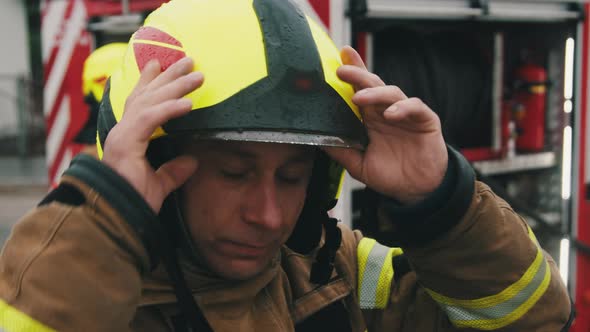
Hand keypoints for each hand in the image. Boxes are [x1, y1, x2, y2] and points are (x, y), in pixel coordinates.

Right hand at [102, 57, 202, 211]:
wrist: (117, 219)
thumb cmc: (132, 203)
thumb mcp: (159, 184)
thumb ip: (174, 171)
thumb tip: (193, 161)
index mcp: (128, 138)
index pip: (139, 103)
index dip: (150, 82)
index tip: (160, 64)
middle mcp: (122, 132)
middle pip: (146, 95)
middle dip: (168, 76)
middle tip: (189, 61)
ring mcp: (121, 136)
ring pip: (149, 101)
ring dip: (174, 86)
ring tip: (197, 75)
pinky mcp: (125, 143)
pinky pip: (149, 118)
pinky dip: (169, 109)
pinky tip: (188, 103)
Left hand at [323, 46, 447, 204]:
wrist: (418, 190)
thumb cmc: (390, 175)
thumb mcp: (359, 165)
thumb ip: (341, 151)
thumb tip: (316, 139)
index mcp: (370, 118)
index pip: (359, 90)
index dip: (351, 73)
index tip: (337, 59)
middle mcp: (386, 111)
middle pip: (372, 85)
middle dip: (357, 75)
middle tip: (342, 71)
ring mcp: (406, 113)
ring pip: (391, 92)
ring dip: (375, 92)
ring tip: (359, 98)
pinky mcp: (425, 119)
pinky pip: (414, 106)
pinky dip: (402, 107)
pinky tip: (390, 114)